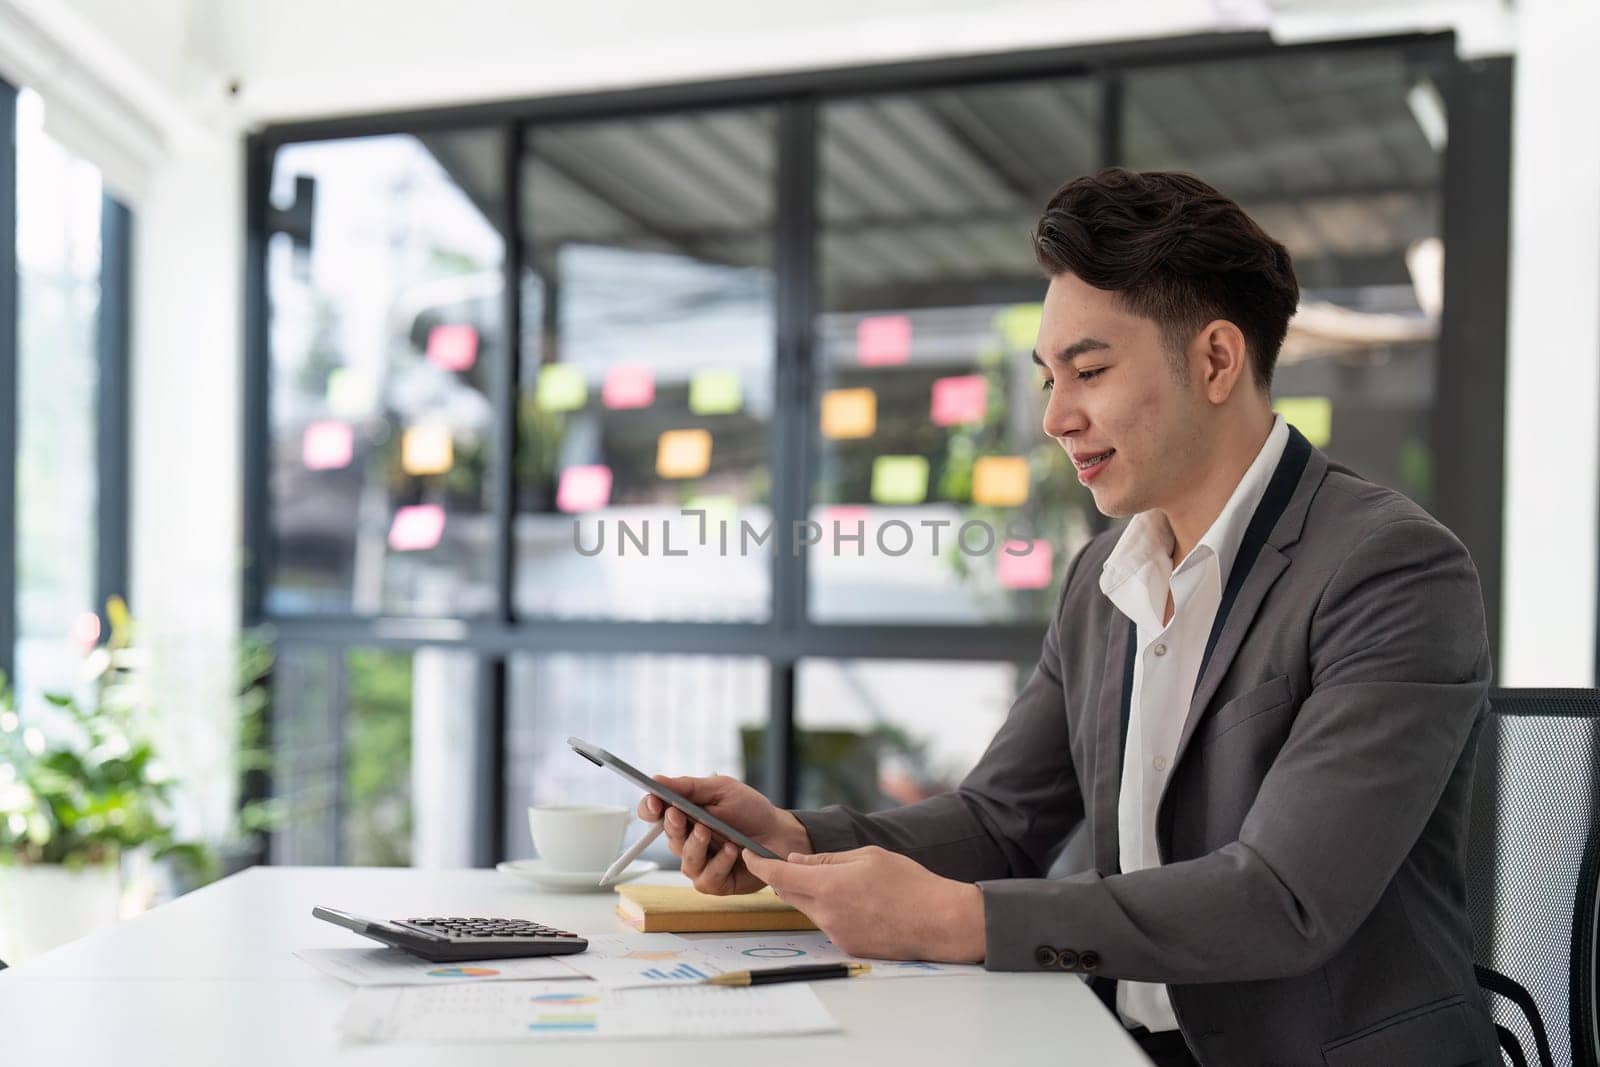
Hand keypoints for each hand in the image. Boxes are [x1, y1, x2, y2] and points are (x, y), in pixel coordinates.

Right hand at [636, 775, 812, 895]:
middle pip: (667, 837)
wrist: (779, 833)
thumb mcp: (722, 789)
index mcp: (684, 815)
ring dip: (696, 845)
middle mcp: (687, 841)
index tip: (655, 801)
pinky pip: (706, 878)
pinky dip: (719, 863)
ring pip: (685, 860)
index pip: (654, 813)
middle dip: (674, 826)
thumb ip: (689, 787)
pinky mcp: (714, 882)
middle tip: (680, 815)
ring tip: (710, 832)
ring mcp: (699, 863)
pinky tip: (733, 852)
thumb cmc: (750, 810)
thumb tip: (656, 780)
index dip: (649, 808)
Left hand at [741, 845, 985, 963]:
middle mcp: (826, 914)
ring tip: (849, 885)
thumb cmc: (909, 882)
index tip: (749, 853)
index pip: (778, 876)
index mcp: (829, 886)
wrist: (939, 921)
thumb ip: (828, 859)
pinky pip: (829, 925)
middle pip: (790, 894)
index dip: (759, 864)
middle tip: (797, 863)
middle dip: (788, 878)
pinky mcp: (848, 947)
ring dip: (815, 895)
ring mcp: (836, 934)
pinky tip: (862, 904)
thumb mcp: (868, 855)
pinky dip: (834, 911)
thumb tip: (797, 861)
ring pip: (810, 910)